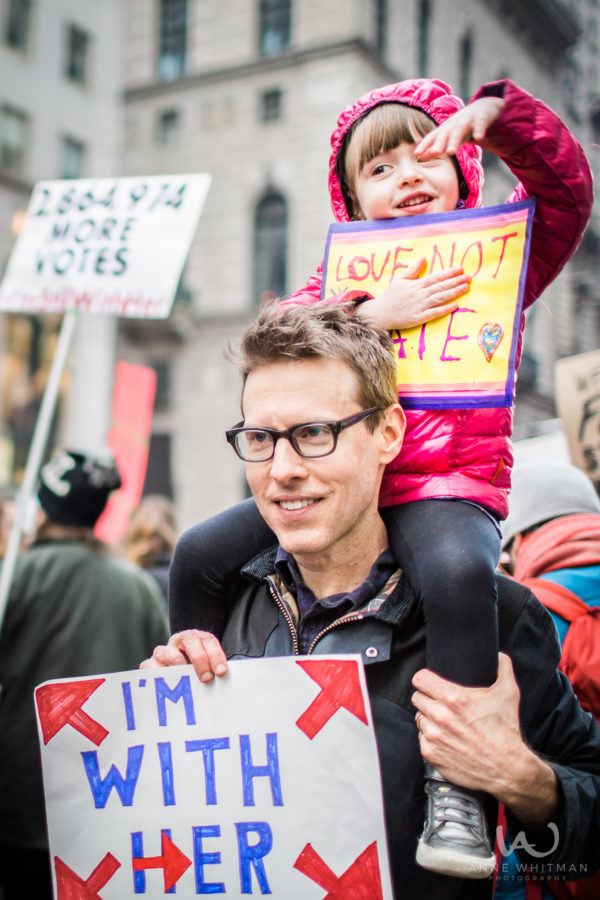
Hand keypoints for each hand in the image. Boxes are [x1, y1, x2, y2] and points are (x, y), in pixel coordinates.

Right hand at [140, 629, 228, 682]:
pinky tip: (166, 685)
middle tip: (207, 678)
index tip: (221, 672)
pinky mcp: (148, 665)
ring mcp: (162, 653)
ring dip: (177, 664)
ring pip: (166, 651)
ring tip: (186, 680)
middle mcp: (177, 642)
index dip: (215, 654)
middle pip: (189, 639)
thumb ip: (213, 671)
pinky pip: (148, 666)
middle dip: (200, 658)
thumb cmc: (195, 677)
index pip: (207, 639)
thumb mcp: (206, 671)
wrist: (172, 687)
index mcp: (195, 639)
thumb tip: (223, 678)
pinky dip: (156, 674)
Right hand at [355, 258, 470, 329]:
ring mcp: (419, 306)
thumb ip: (413, 270)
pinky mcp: (418, 318)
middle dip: (456, 281)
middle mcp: (419, 294)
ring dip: (454, 292)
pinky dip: (445, 309)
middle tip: (469, 277)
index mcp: (416, 284)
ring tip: (466, 287)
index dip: (449, 273)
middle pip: (440, 286)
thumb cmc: (390, 297)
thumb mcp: (400, 280)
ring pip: (440, 298)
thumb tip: (423, 258)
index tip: (460, 269)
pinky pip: (434, 313)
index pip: (435, 277)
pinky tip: (456, 305)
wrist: (380, 314)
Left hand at [411, 653, 558, 824]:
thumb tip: (498, 655)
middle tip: (442, 703)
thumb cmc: (506, 731)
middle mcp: (440, 716)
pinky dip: (431, 738)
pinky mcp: (431, 754)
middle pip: (417, 697)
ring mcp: (434, 736)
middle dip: (428, 698)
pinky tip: (446, 738)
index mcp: (453, 698)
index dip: (426, 679)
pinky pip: (421, 738)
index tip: (431, 683)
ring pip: (419, 718)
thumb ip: (503, 667)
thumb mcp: (508, 693)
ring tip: (446, 722)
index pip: (420, 679)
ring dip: (429, 718)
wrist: (508, 768)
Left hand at [416, 97, 504, 157]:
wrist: (482, 108)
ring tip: (451, 152)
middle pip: (444, 134)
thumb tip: (419, 157)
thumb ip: (434, 147)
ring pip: (459, 131)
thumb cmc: (461, 127)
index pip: (433, 137)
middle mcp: (454, 124)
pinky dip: (479, 130)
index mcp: (445, 130)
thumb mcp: (448, 137)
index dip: (425, 144)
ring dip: (454, 140)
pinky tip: (479, 138)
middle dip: (439, 143)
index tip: (417, 154)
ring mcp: (467, 121)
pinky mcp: (481, 119)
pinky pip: (480, 125)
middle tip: (434, 153)